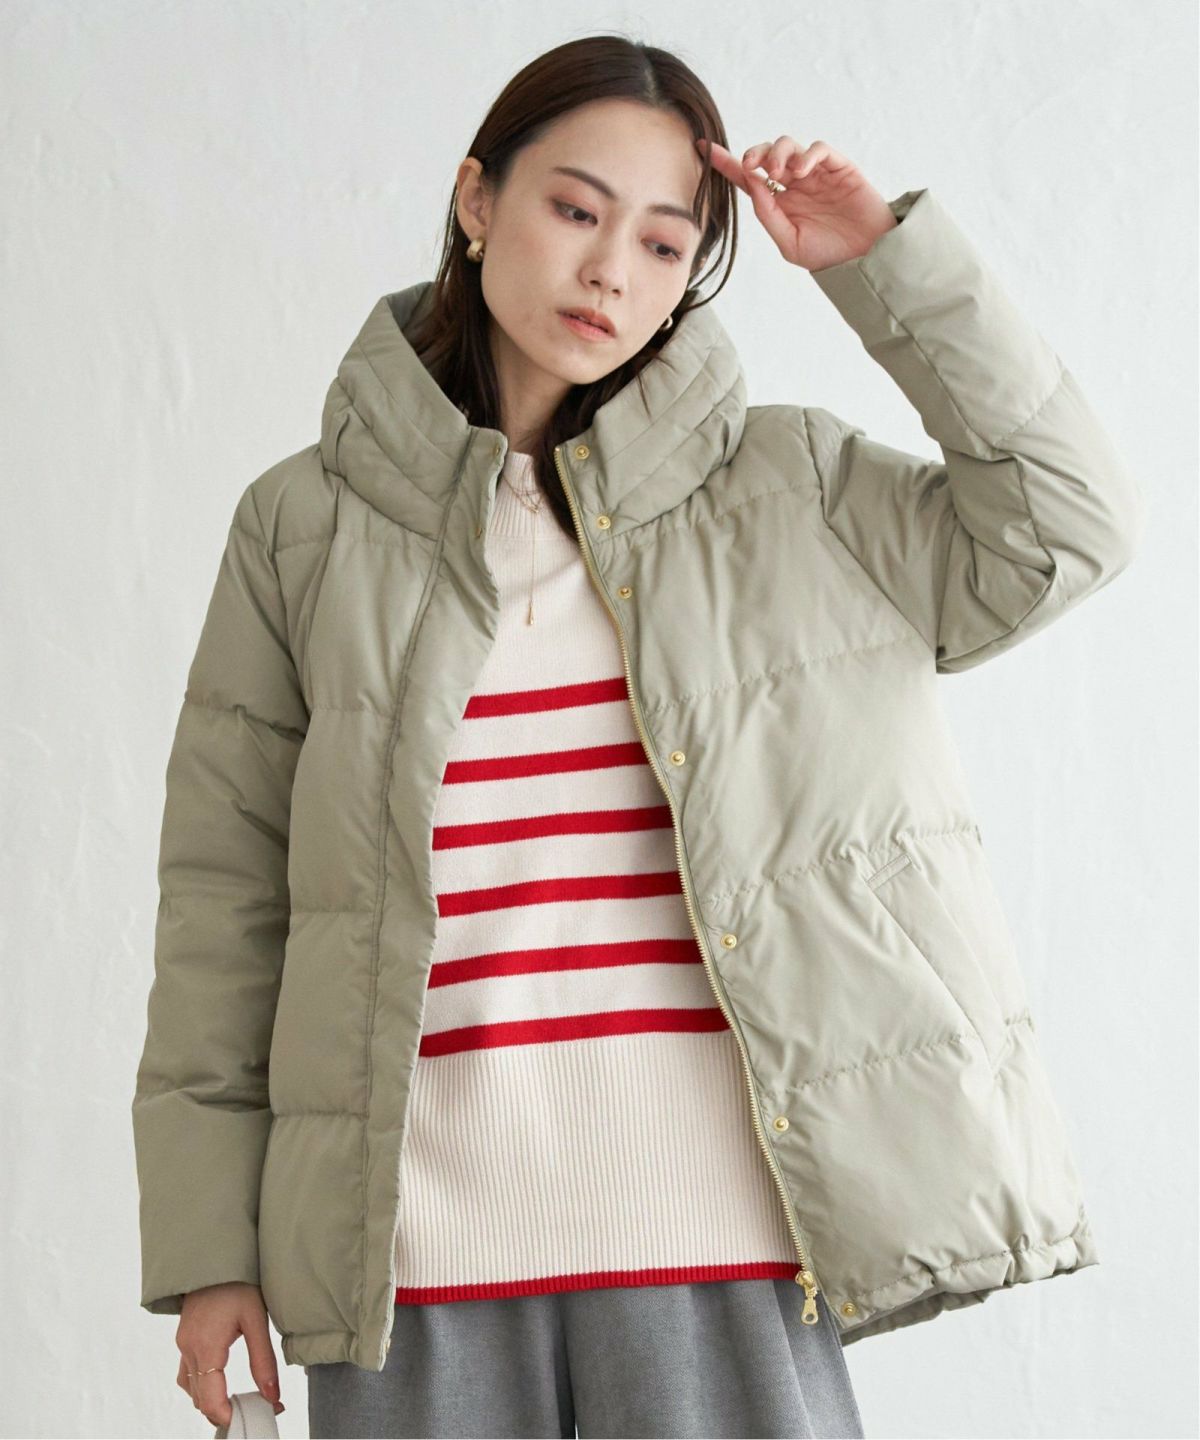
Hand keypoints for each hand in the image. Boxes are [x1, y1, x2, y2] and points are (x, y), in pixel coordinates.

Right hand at [175, 1281, 285, 1427]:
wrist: (216, 1254)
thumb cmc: (238, 1282)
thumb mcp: (257, 1320)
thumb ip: (264, 1361)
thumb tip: (273, 1396)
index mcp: (206, 1347)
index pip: (209, 1400)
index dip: (227, 1416)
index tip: (249, 1418)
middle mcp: (189, 1349)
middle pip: (198, 1399)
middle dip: (222, 1411)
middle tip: (252, 1410)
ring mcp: (183, 1343)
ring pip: (190, 1388)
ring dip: (209, 1400)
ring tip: (237, 1400)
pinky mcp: (184, 1337)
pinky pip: (187, 1372)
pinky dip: (202, 1385)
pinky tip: (220, 1380)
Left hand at [697, 136, 897, 271]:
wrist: (865, 259)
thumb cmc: (828, 256)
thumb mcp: (789, 242)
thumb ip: (768, 214)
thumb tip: (752, 183)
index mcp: (780, 203)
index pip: (749, 178)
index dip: (727, 163)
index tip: (704, 149)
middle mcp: (795, 185)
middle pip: (767, 155)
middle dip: (755, 154)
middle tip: (752, 165)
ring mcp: (816, 174)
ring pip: (790, 146)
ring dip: (778, 153)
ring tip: (780, 172)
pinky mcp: (839, 168)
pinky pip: (819, 150)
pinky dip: (807, 154)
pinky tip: (801, 171)